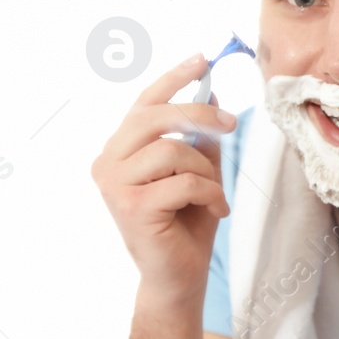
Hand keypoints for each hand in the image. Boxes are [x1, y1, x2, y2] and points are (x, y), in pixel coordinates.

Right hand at [91, 55, 237, 304]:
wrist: (177, 278)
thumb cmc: (184, 226)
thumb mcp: (197, 172)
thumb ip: (199, 138)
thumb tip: (212, 97)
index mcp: (118, 151)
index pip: (143, 104)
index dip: (172, 79)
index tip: (202, 60)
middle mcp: (107, 164)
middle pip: (154, 118)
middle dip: (199, 114)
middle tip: (231, 124)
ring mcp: (115, 186)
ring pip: (172, 151)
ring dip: (205, 171)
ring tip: (214, 194)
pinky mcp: (132, 207)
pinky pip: (183, 182)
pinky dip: (209, 194)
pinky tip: (215, 210)